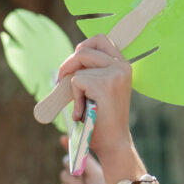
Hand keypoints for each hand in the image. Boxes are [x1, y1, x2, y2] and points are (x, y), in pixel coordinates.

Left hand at [56, 37, 132, 162]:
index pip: (100, 39)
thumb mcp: (97, 91)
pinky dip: (74, 98)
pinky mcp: (105, 84)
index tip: (72, 66)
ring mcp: (115, 73)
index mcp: (122, 65)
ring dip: (72, 87)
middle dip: (68, 64)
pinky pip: (76, 82)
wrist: (113, 143)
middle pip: (85, 48)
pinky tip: (83, 112)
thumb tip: (68, 62)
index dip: (82, 48)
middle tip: (61, 80)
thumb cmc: (102, 120)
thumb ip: (90, 73)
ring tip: (81, 106)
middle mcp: (122, 66)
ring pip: (78, 67)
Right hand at [60, 136, 106, 183]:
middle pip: (66, 162)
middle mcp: (79, 172)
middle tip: (81, 173)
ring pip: (63, 176)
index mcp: (87, 164)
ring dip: (74, 183)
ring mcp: (72, 183)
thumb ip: (80, 158)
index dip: (68, 144)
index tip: (63, 138)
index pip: (75, 150)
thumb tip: (74, 143)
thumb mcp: (93, 171)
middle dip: (73, 168)